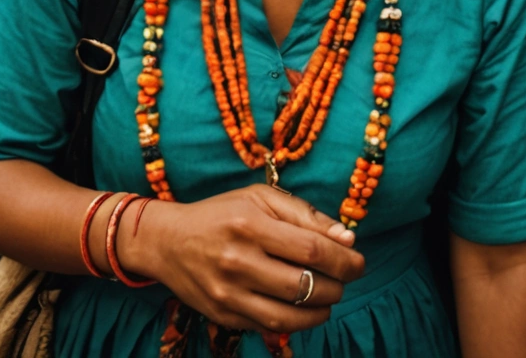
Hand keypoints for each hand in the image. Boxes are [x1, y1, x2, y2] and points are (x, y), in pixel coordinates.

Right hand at [125, 185, 364, 335]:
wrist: (167, 241)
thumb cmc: (222, 214)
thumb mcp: (260, 198)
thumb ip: (305, 215)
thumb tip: (347, 239)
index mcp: (249, 224)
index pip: (312, 250)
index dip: (344, 260)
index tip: (358, 261)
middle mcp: (237, 261)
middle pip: (305, 285)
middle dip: (338, 285)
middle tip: (345, 278)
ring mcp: (228, 293)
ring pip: (290, 315)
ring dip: (322, 310)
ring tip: (329, 297)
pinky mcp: (223, 315)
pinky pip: (270, 326)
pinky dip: (296, 321)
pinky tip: (303, 307)